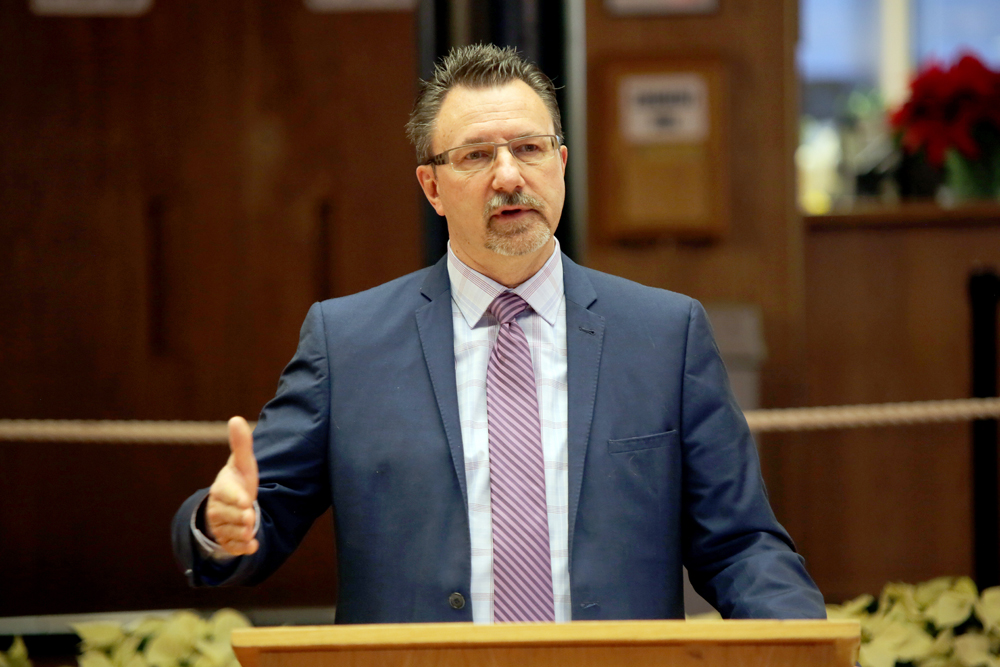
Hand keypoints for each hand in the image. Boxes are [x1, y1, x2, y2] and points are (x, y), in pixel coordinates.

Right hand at [205, 416, 259, 554]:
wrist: (232, 505)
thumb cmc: (239, 481)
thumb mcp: (242, 464)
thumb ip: (242, 445)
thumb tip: (236, 419)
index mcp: (221, 489)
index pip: (227, 494)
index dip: (236, 498)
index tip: (246, 501)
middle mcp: (218, 509)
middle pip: (231, 516)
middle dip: (242, 517)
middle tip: (249, 517)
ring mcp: (221, 526)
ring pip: (233, 532)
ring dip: (244, 532)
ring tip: (250, 526)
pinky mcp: (227, 541)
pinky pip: (234, 548)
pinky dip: (244, 548)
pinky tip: (253, 546)